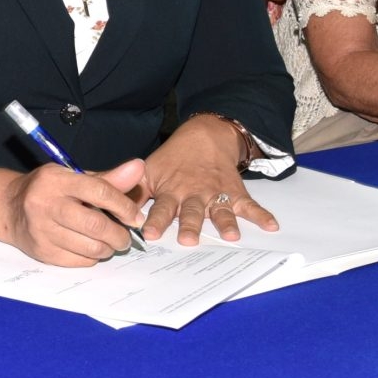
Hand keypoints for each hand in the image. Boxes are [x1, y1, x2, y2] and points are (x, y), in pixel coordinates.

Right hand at [0, 161, 148, 265]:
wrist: (9, 208)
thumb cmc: (49, 190)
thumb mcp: (73, 177)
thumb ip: (108, 178)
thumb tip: (138, 168)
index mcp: (56, 180)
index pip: (99, 192)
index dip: (124, 206)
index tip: (136, 218)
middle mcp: (46, 204)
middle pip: (95, 224)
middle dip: (120, 234)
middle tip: (126, 236)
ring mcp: (42, 230)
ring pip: (90, 247)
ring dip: (109, 248)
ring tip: (111, 242)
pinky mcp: (42, 252)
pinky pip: (80, 260)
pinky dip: (93, 257)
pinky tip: (91, 248)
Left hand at [141, 114, 278, 245]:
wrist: (204, 137)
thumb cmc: (172, 161)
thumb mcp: (147, 172)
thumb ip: (130, 190)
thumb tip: (106, 202)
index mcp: (170, 191)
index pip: (161, 208)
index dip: (156, 220)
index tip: (150, 233)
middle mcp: (193, 194)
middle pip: (191, 212)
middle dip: (190, 225)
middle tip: (188, 239)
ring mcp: (216, 194)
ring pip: (220, 211)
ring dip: (225, 223)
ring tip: (232, 236)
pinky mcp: (235, 193)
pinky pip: (250, 205)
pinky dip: (262, 215)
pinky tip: (271, 225)